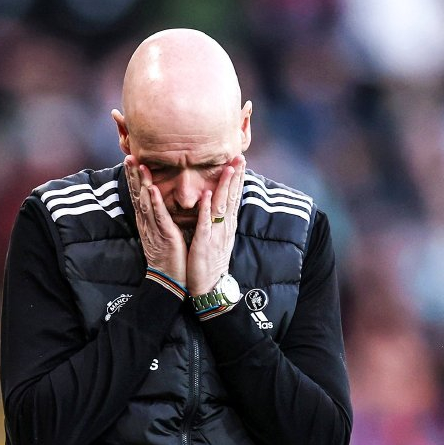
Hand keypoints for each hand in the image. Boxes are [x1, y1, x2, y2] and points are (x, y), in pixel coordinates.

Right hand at [124, 155, 187, 286]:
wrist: (169, 279)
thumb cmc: (170, 257)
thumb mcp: (162, 233)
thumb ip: (160, 218)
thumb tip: (159, 205)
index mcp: (148, 222)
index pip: (139, 196)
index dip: (134, 178)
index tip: (131, 161)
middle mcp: (147, 222)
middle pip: (137, 195)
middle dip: (133, 175)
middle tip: (128, 156)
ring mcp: (154, 228)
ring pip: (145, 201)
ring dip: (141, 183)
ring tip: (137, 165)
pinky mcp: (164, 234)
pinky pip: (158, 216)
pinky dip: (154, 202)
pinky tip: (151, 189)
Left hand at [186, 155, 244, 295]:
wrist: (210, 287)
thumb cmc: (210, 262)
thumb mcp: (217, 238)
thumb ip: (218, 221)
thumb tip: (218, 205)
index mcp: (226, 225)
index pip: (233, 197)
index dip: (237, 179)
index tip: (239, 160)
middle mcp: (224, 227)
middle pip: (231, 198)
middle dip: (235, 177)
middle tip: (239, 157)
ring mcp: (215, 235)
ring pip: (221, 207)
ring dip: (224, 187)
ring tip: (228, 169)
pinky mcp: (204, 244)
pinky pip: (205, 224)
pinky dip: (206, 209)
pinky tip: (207, 195)